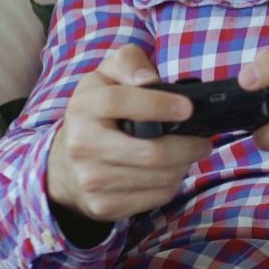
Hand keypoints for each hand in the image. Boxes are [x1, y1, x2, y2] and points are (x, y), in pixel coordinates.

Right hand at [46, 45, 217, 224]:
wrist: (65, 165)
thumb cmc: (97, 113)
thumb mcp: (106, 76)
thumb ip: (128, 63)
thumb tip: (149, 80)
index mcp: (83, 107)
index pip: (119, 102)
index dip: (157, 105)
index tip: (187, 108)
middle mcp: (82, 145)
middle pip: (150, 152)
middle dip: (187, 147)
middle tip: (203, 141)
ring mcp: (92, 180)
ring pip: (159, 178)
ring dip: (183, 165)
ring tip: (186, 154)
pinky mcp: (104, 205)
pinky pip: (155, 197)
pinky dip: (171, 184)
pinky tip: (168, 172)